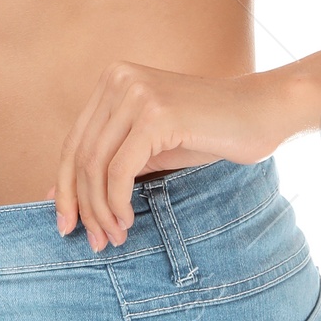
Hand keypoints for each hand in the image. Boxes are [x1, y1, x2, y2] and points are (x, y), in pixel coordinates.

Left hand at [48, 62, 299, 252]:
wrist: (263, 111)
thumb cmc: (211, 131)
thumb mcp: (150, 146)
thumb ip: (109, 164)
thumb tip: (57, 196)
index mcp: (113, 80)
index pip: (74, 142)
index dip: (64, 187)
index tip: (65, 224)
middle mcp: (119, 80)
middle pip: (79, 154)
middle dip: (81, 204)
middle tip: (92, 241)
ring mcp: (137, 94)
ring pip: (96, 165)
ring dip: (100, 210)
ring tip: (113, 238)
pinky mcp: (156, 115)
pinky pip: (120, 170)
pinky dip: (117, 202)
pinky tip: (128, 222)